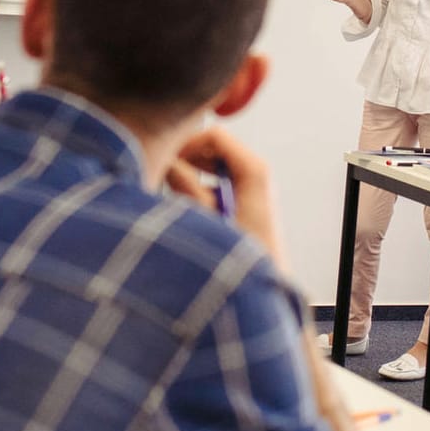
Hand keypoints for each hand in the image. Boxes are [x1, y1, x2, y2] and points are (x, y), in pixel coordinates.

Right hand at [167, 127, 284, 267]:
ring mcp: (255, 189)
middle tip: (164, 179)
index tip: (164, 159)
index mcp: (255, 174)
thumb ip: (185, 188)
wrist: (266, 294)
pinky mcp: (249, 204)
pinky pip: (218, 183)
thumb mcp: (207, 222)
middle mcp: (258, 176)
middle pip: (214, 149)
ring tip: (178, 203)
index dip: (187, 143)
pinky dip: (201, 190)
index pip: (215, 136)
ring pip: (214, 166)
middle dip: (187, 160)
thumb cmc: (243, 262)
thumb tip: (166, 162)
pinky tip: (192, 214)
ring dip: (191, 177)